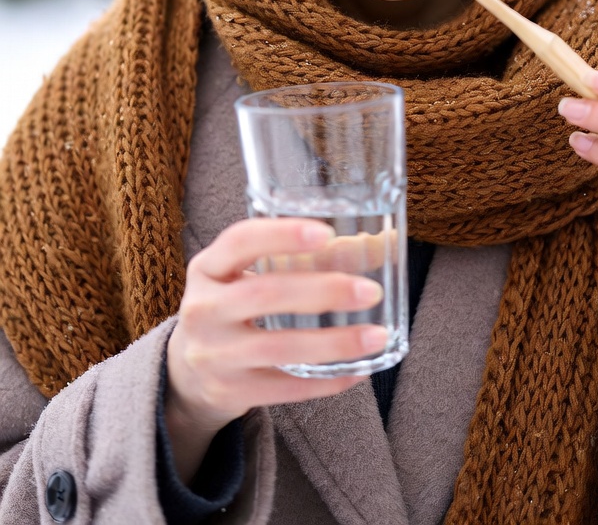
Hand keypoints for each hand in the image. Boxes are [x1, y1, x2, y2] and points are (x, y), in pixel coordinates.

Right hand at [165, 217, 386, 483]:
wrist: (187, 374)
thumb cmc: (235, 306)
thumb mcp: (250, 274)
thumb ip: (308, 257)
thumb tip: (382, 243)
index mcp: (207, 267)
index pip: (239, 241)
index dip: (281, 234)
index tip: (326, 233)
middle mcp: (203, 309)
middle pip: (265, 295)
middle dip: (323, 292)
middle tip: (371, 292)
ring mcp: (213, 355)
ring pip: (278, 348)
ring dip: (334, 343)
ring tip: (377, 336)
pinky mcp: (229, 393)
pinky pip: (284, 388)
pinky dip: (325, 381)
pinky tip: (358, 370)